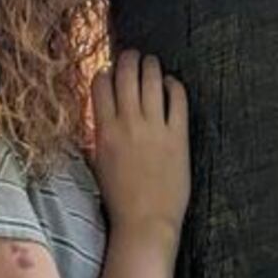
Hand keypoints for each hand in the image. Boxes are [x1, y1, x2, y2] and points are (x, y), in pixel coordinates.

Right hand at [89, 51, 189, 236]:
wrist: (145, 222)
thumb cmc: (119, 197)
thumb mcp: (99, 162)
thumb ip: (100, 134)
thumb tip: (102, 113)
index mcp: (104, 131)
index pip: (100, 86)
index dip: (105, 73)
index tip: (109, 70)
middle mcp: (128, 124)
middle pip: (126, 75)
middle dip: (128, 59)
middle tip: (132, 55)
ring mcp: (154, 128)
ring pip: (151, 80)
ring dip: (150, 66)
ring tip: (151, 62)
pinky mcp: (177, 136)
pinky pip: (177, 99)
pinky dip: (174, 85)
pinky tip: (171, 83)